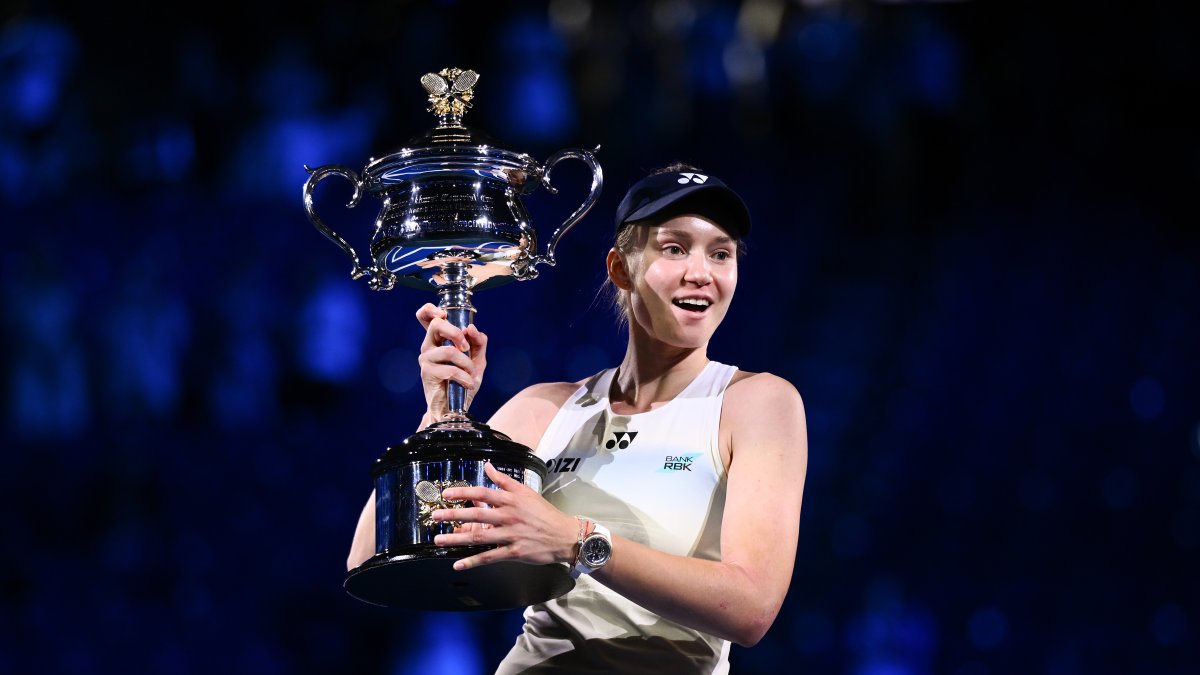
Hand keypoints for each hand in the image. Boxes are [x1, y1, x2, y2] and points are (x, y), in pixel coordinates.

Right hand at [416, 303, 487, 420]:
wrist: (455, 407)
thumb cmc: (463, 382)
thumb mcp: (477, 360)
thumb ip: (478, 342)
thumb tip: (472, 328)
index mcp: (438, 339)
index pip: (425, 316)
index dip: (431, 310)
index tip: (444, 314)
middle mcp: (429, 346)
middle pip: (436, 324)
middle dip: (456, 333)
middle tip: (466, 348)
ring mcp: (426, 359)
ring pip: (449, 350)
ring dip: (466, 364)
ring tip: (471, 375)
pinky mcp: (427, 373)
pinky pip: (450, 369)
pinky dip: (464, 377)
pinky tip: (468, 384)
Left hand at [432, 462, 578, 570]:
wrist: (564, 535)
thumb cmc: (544, 513)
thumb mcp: (526, 492)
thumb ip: (505, 480)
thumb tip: (489, 466)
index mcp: (511, 500)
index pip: (483, 493)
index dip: (463, 493)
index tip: (446, 494)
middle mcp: (509, 516)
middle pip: (477, 514)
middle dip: (454, 515)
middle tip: (435, 517)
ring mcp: (511, 535)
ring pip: (480, 537)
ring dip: (457, 539)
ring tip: (439, 540)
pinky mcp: (514, 552)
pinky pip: (490, 557)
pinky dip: (473, 561)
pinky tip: (458, 564)